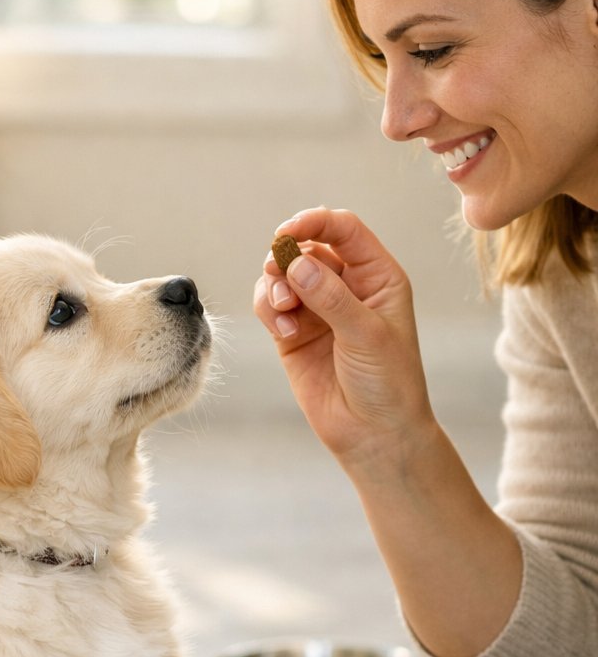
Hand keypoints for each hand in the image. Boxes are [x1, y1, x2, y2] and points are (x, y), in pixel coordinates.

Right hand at [254, 207, 434, 469]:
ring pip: (283, 274)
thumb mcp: (367, 335)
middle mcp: (347, 286)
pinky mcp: (293, 332)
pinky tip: (283, 329)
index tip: (287, 233)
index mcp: (377, 276)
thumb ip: (332, 298)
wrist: (374, 434)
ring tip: (283, 309)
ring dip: (275, 284)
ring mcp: (318, 309)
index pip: (343, 230)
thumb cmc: (388, 382)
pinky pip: (270, 304)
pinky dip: (268, 308)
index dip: (315, 223)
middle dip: (287, 257)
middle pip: (307, 247)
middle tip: (280, 276)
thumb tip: (296, 265)